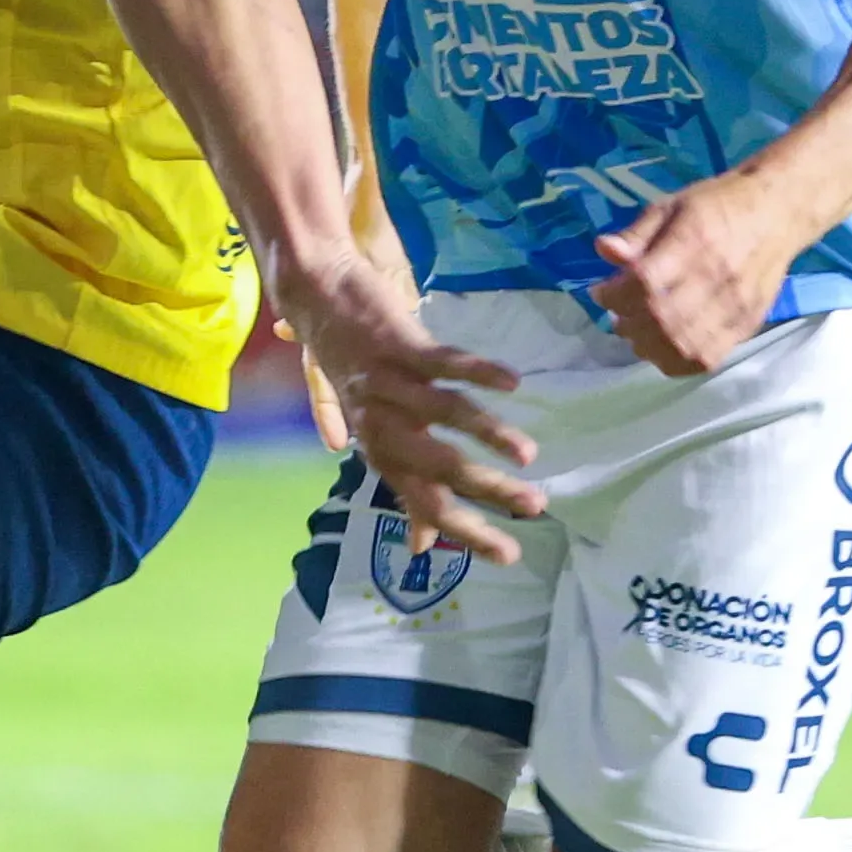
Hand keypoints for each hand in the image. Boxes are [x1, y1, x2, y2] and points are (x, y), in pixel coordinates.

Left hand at [270, 247, 541, 562]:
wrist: (315, 296)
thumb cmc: (352, 371)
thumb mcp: (374, 436)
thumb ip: (403, 488)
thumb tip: (422, 544)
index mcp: (380, 451)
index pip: (427, 503)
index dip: (467, 531)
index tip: (509, 554)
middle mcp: (381, 424)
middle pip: (438, 468)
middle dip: (488, 491)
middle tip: (535, 507)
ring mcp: (388, 383)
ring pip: (444, 416)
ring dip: (489, 435)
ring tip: (528, 454)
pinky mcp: (397, 344)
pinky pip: (442, 363)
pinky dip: (478, 373)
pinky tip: (511, 383)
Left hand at [589, 173, 805, 378]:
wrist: (778, 212)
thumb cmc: (718, 204)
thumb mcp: (671, 205)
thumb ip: (637, 234)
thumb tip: (603, 250)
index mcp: (694, 241)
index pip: (645, 283)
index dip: (614, 295)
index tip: (600, 292)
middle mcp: (717, 277)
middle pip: (662, 319)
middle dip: (628, 324)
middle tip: (617, 316)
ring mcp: (736, 305)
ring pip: (683, 345)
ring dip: (649, 347)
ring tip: (637, 335)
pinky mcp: (748, 323)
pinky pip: (708, 358)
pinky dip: (677, 362)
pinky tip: (663, 348)